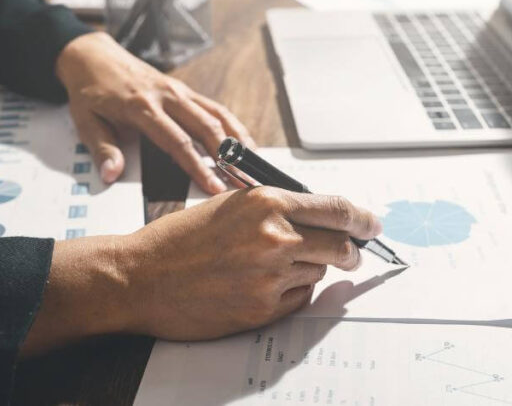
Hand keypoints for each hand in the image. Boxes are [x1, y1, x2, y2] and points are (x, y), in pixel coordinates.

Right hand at [20, 187, 381, 354]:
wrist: (140, 277)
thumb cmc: (176, 240)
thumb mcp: (227, 205)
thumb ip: (272, 208)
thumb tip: (315, 216)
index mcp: (266, 203)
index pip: (337, 209)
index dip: (362, 219)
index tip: (371, 225)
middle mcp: (275, 236)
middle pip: (341, 246)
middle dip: (350, 251)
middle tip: (351, 253)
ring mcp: (270, 275)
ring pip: (318, 272)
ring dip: (307, 269)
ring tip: (268, 267)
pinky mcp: (263, 308)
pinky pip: (298, 298)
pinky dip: (290, 292)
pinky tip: (260, 286)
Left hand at [55, 32, 254, 193]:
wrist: (93, 56)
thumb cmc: (90, 91)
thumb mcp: (85, 121)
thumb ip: (102, 148)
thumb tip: (112, 175)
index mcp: (142, 107)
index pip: (177, 141)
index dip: (198, 166)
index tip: (213, 187)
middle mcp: (166, 96)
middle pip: (206, 128)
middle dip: (228, 158)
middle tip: (244, 183)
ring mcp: (178, 90)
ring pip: (216, 115)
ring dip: (237, 141)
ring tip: (254, 166)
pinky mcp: (184, 89)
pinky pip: (213, 107)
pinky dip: (232, 125)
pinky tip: (245, 143)